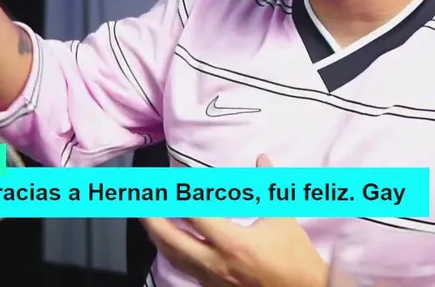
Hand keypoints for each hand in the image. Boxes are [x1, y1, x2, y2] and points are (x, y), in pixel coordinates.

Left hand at [142, 155, 328, 286]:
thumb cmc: (294, 258)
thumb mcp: (283, 218)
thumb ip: (268, 186)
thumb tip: (262, 159)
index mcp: (232, 243)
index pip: (195, 215)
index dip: (180, 194)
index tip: (171, 179)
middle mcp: (215, 263)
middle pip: (171, 239)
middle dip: (152, 218)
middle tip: (140, 199)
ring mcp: (212, 279)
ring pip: (172, 257)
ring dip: (157, 236)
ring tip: (147, 219)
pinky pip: (184, 269)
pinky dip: (171, 253)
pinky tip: (169, 244)